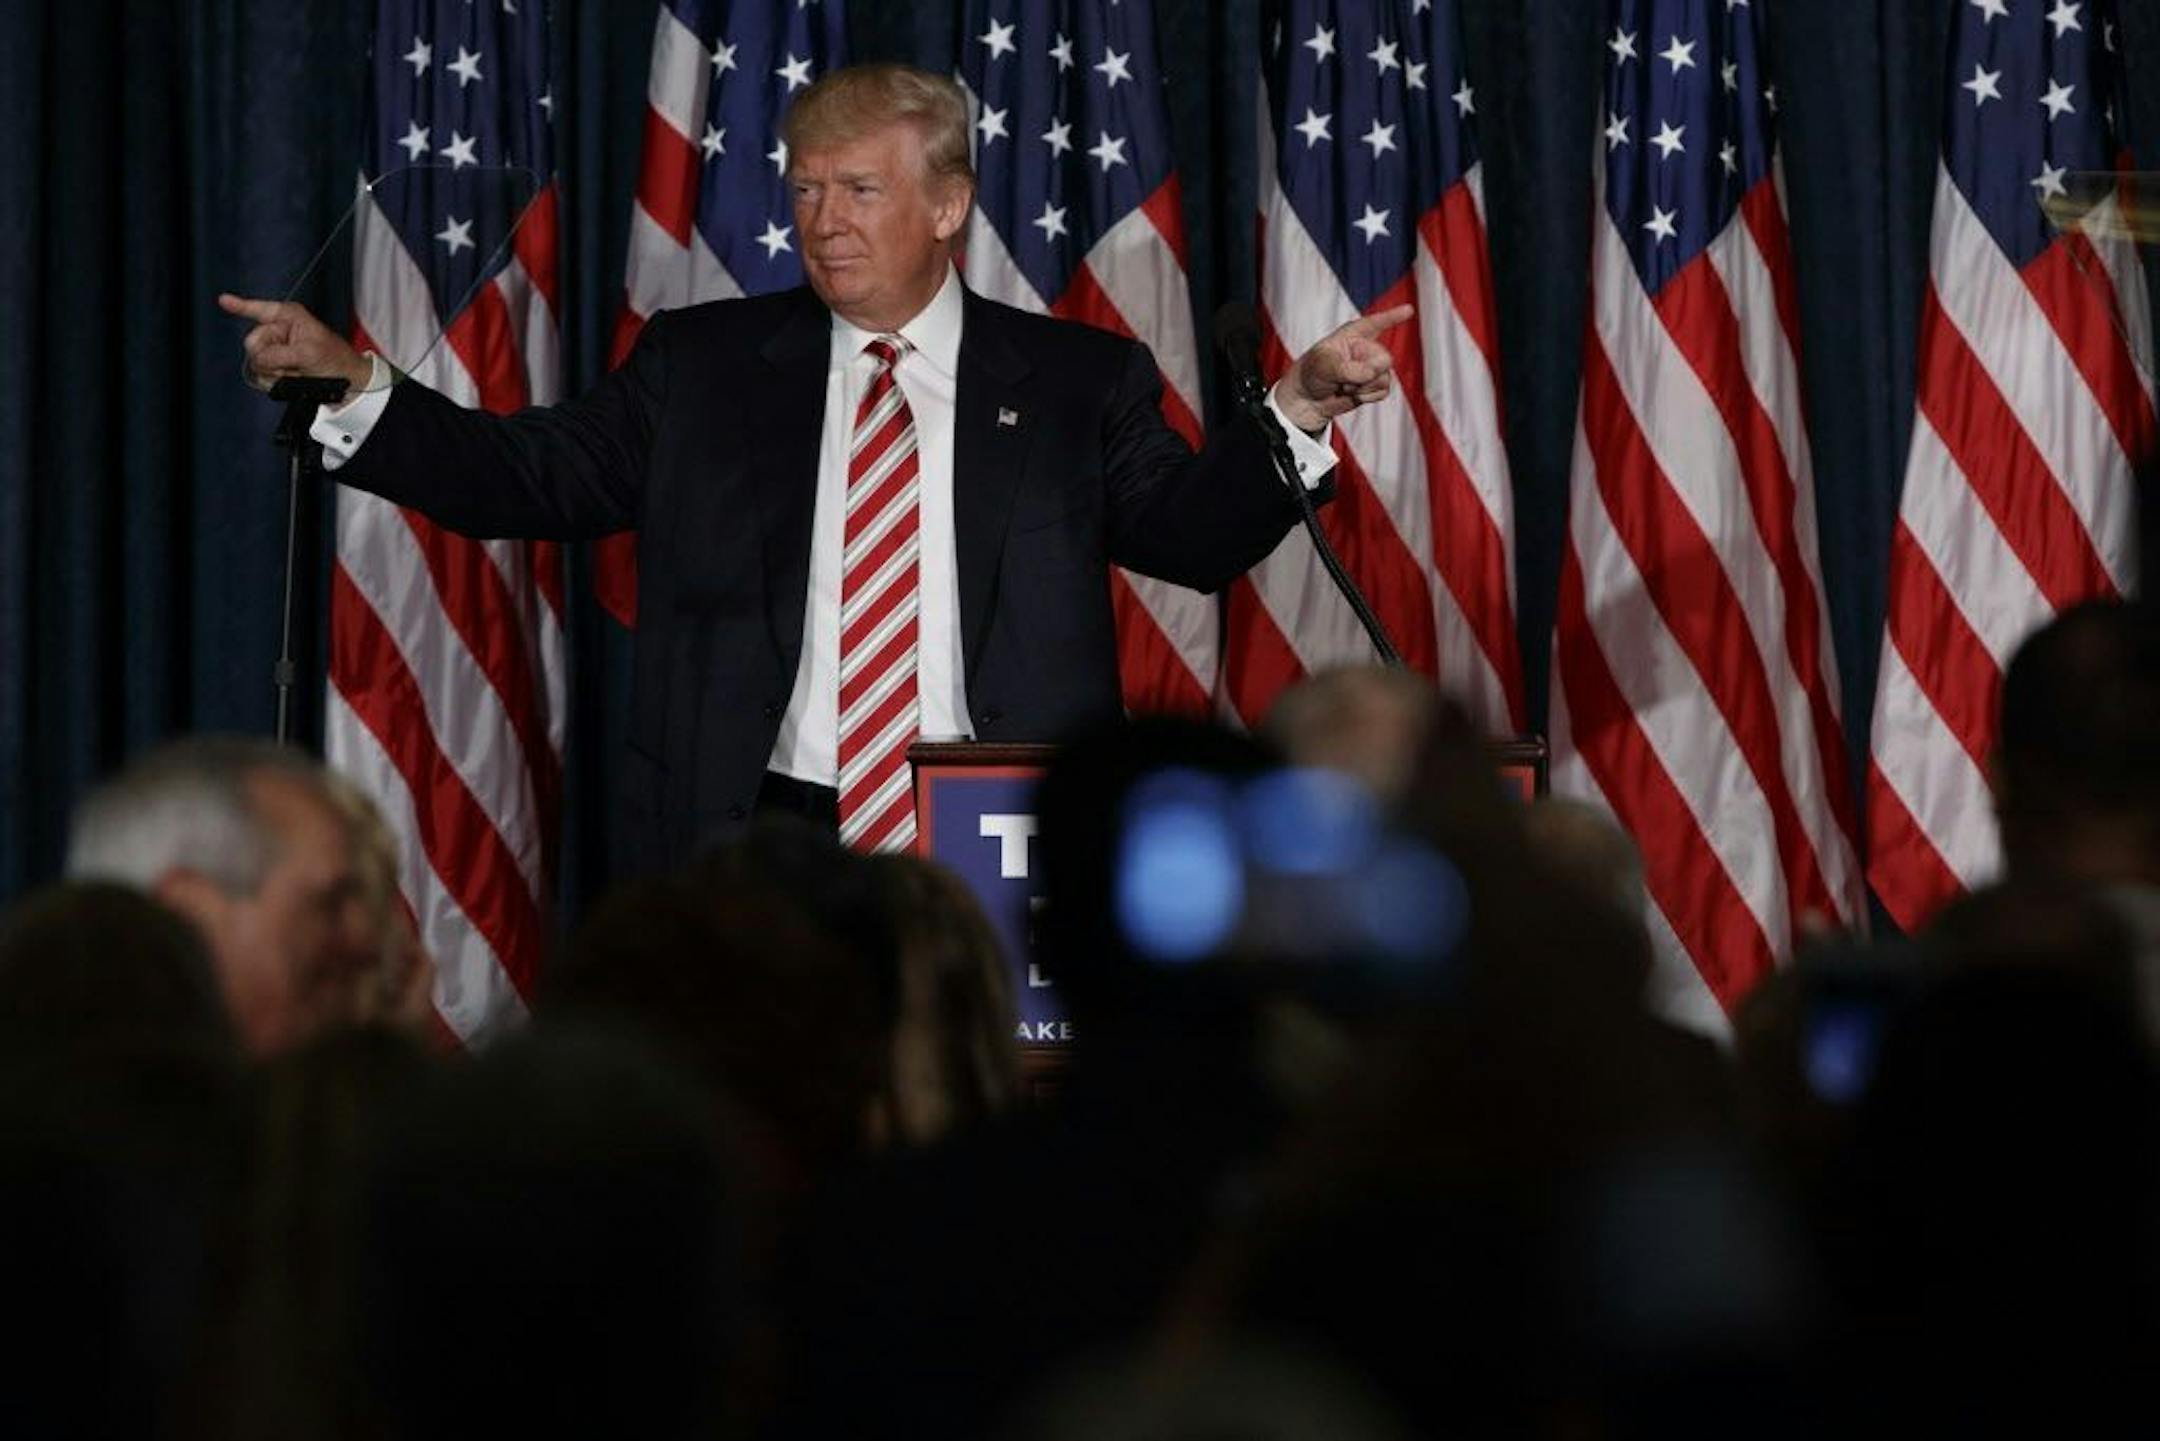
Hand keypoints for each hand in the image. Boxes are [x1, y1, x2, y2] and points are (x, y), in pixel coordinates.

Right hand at [217, 293, 372, 396]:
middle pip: (253, 343)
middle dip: (269, 357)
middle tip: (293, 364)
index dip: (240, 306)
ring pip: (256, 362)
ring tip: (298, 372)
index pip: (260, 310)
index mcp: (289, 317)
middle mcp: (279, 330)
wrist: (347, 383)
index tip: (223, 300)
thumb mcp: (308, 353)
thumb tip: (259, 360)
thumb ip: (279, 354)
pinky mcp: (276, 367)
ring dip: (276, 372)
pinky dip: (277, 380)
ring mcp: (276, 350)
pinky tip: (293, 379)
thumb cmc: (335, 360)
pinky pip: (263, 376)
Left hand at [1271, 304, 1414, 432]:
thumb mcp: (1324, 366)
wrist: (1307, 400)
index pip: (1374, 323)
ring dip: (1364, 387)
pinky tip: (1354, 395)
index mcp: (1351, 335)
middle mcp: (1364, 349)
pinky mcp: (1373, 385)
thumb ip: (1351, 369)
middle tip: (1345, 380)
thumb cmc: (1311, 374)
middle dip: (1368, 374)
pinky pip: (1383, 390)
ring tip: (1344, 387)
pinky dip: (1368, 396)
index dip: (1392, 316)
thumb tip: (1374, 373)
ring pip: (1384, 377)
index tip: (1409, 309)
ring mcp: (1371, 367)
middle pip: (1384, 359)